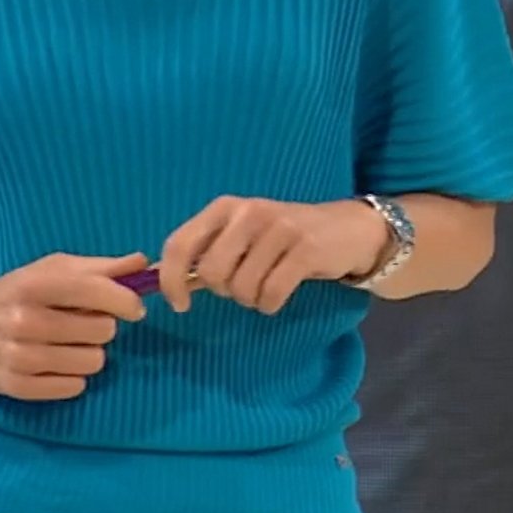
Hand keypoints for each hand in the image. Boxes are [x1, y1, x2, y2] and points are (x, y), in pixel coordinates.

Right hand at [0, 251, 148, 400]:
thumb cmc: (14, 293)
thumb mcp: (50, 270)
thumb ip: (99, 267)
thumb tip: (143, 264)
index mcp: (36, 285)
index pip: (98, 293)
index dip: (126, 301)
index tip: (132, 307)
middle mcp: (25, 321)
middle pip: (103, 331)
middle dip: (101, 326)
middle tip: (82, 323)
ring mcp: (19, 357)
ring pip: (93, 362)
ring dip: (88, 353)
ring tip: (67, 344)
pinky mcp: (16, 387)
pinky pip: (74, 387)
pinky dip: (72, 376)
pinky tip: (55, 363)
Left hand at [156, 197, 391, 315]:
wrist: (348, 229)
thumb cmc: (285, 237)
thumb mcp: (243, 235)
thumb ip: (207, 252)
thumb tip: (164, 278)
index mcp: (225, 207)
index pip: (180, 244)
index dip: (171, 280)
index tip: (180, 304)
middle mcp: (249, 212)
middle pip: (212, 274)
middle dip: (225, 291)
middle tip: (244, 285)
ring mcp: (279, 228)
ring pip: (242, 289)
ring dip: (252, 299)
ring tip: (267, 285)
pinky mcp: (305, 249)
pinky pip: (271, 294)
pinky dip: (271, 304)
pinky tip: (281, 292)